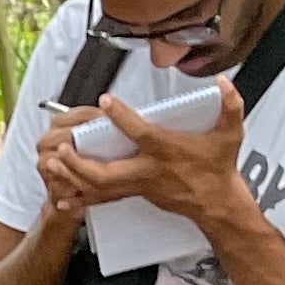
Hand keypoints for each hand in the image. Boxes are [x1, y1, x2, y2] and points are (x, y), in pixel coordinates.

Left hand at [34, 78, 244, 230]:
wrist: (216, 202)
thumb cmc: (219, 166)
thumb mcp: (232, 133)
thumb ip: (230, 105)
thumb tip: (224, 82)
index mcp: (166, 151)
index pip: (140, 133)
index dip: (122, 117)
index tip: (105, 101)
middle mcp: (147, 171)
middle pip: (105, 173)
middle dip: (79, 164)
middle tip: (62, 148)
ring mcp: (138, 186)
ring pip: (98, 188)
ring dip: (72, 178)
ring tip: (52, 165)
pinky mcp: (134, 194)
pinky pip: (102, 199)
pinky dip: (80, 198)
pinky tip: (60, 198)